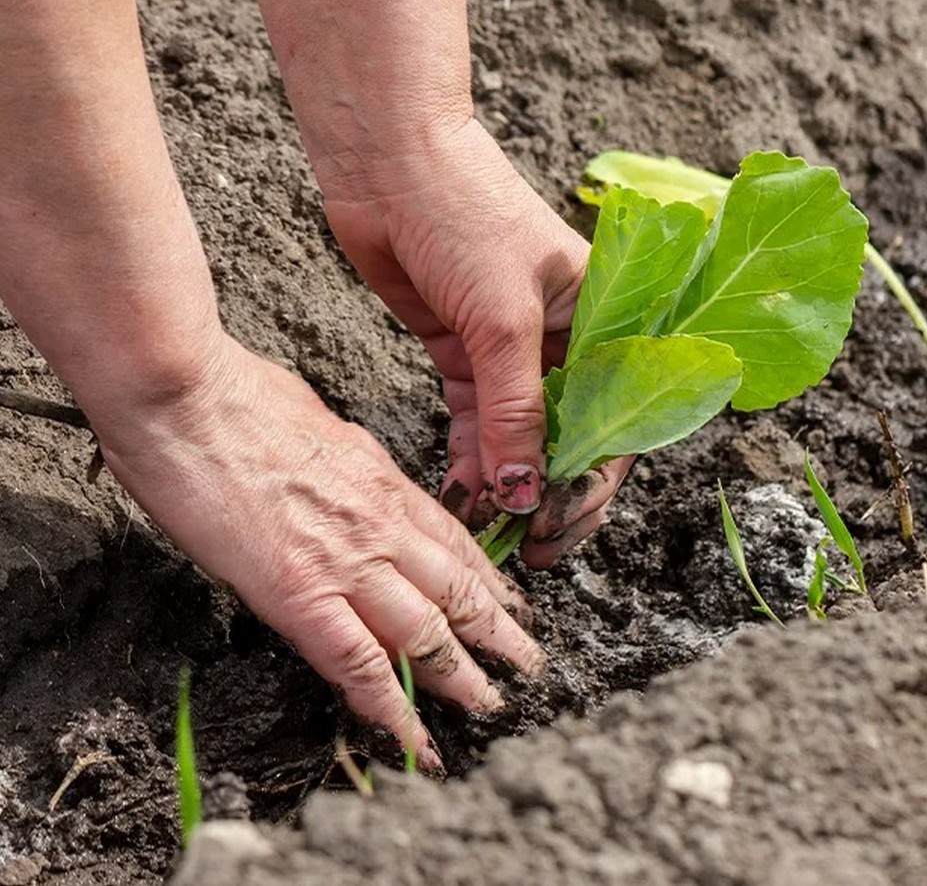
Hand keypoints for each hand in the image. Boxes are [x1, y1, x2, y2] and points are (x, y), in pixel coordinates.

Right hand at [93, 335, 541, 771]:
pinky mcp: (302, 594)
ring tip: (493, 707)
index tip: (510, 604)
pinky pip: (361, 662)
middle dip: (500, 632)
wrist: (187, 398)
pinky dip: (394, 707)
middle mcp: (381, 522)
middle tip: (528, 663)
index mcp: (381, 479)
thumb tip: (346, 470)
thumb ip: (346, 458)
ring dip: (465, 676)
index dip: (489, 578)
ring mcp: (349, 560)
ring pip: (429, 630)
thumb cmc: (236, 398)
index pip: (454, 540)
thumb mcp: (319, 423)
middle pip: (458, 588)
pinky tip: (416, 740)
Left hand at [321, 118, 627, 564]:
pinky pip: (476, 423)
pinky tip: (460, 494)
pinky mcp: (464, 354)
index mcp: (603, 321)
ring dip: (506, 485)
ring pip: (520, 438)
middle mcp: (566, 341)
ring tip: (489, 530)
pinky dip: (469, 460)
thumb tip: (526, 494)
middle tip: (530, 547)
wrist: (388, 163)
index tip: (561, 525)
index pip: (617, 418)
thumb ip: (515, 411)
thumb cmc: (465, 214)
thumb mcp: (503, 319)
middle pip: (572, 437)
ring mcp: (511, 351)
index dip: (594, 480)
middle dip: (552, 494)